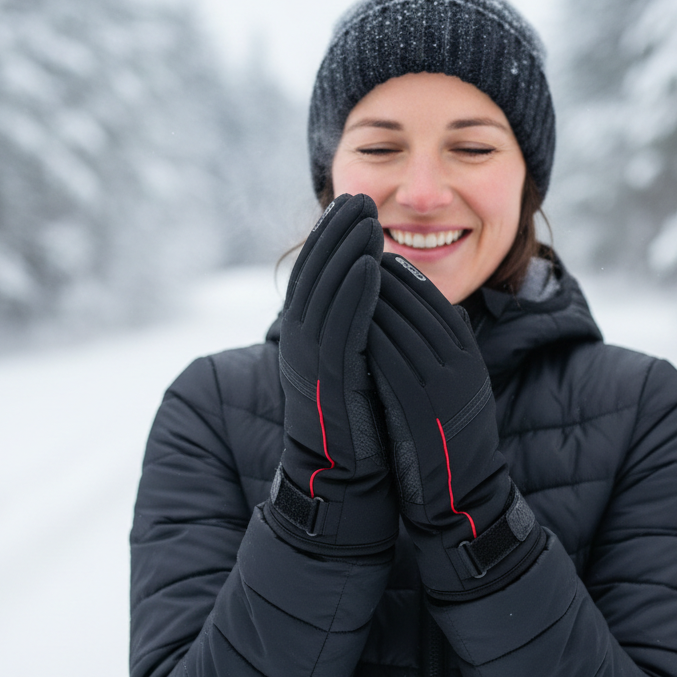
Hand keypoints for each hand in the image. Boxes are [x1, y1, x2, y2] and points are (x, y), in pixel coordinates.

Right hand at [266, 194, 397, 555]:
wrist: (347, 481)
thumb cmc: (359, 424)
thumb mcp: (355, 366)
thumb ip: (355, 331)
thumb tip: (374, 291)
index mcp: (308, 338)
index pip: (315, 275)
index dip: (330, 238)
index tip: (351, 203)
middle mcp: (302, 344)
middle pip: (313, 274)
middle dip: (335, 233)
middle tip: (357, 196)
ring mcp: (311, 362)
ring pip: (324, 294)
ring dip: (344, 252)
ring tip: (365, 215)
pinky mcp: (329, 380)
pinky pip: (341, 327)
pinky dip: (353, 293)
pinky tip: (370, 264)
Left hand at [368, 254, 543, 599]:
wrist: (463, 501)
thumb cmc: (448, 444)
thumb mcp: (455, 388)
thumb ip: (442, 351)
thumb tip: (428, 313)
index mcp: (466, 354)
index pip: (430, 298)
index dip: (397, 276)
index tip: (365, 260)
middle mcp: (459, 362)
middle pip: (414, 303)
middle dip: (377, 278)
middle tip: (345, 258)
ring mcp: (443, 383)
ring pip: (400, 326)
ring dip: (366, 301)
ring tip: (336, 283)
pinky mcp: (421, 406)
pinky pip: (389, 360)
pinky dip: (366, 337)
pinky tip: (343, 326)